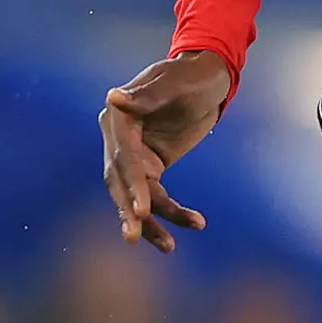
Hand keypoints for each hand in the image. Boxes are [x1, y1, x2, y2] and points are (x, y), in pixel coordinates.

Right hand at [100, 51, 233, 252]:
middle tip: (133, 238)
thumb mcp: (174, 82)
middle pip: (120, 182)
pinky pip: (156, 196)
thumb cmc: (191, 74)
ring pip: (137, 196)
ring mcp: (134, 155)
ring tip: (170, 247)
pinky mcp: (151, 166)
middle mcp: (119, 138)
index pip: (122, 156)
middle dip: (129, 211)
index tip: (142, 210)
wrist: (208, 76)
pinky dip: (171, 213)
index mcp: (118, 118)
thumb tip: (113, 97)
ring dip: (151, 223)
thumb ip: (146, 96)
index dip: (131, 183)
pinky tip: (192, 223)